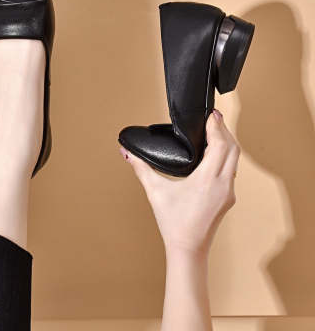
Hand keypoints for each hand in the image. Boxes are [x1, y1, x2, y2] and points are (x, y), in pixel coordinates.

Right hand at [120, 109, 239, 255]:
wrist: (188, 249)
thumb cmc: (173, 223)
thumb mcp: (155, 192)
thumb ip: (141, 169)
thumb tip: (127, 153)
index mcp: (208, 180)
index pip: (221, 145)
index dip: (217, 126)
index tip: (212, 114)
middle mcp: (223, 185)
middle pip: (233, 149)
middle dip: (224, 130)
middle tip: (214, 118)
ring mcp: (228, 192)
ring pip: (235, 160)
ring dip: (228, 143)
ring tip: (215, 131)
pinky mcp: (228, 198)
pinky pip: (232, 170)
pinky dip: (226, 156)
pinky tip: (215, 154)